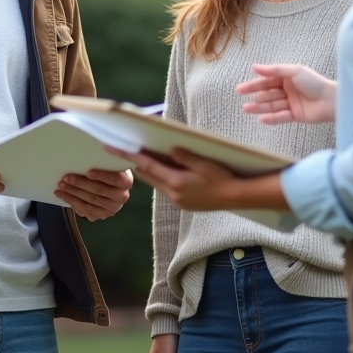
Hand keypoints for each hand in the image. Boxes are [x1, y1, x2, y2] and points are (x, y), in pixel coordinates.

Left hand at [55, 168, 132, 220]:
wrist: (114, 189)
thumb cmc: (110, 172)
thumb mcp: (112, 166)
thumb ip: (104, 163)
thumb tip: (83, 157)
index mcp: (126, 182)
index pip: (115, 179)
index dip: (102, 176)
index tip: (88, 172)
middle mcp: (121, 196)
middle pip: (98, 190)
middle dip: (80, 183)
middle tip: (65, 178)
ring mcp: (112, 207)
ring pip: (90, 200)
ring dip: (73, 192)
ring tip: (61, 186)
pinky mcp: (103, 215)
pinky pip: (86, 210)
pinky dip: (72, 202)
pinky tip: (63, 195)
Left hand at [108, 146, 290, 211]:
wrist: (238, 197)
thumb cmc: (224, 178)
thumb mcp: (205, 163)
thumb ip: (186, 156)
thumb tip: (171, 149)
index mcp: (177, 182)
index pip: (148, 166)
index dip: (131, 155)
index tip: (115, 148)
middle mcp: (174, 194)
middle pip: (148, 176)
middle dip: (135, 164)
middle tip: (119, 151)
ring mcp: (179, 200)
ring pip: (157, 183)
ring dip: (148, 171)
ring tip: (138, 159)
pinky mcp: (184, 204)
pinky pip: (166, 189)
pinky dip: (160, 178)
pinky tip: (161, 171)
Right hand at [237, 63, 337, 124]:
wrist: (332, 100)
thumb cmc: (315, 83)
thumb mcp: (294, 71)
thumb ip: (274, 70)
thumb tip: (255, 67)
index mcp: (286, 78)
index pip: (267, 82)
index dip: (253, 85)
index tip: (240, 89)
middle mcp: (287, 91)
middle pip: (268, 94)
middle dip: (255, 97)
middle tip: (242, 100)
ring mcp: (291, 104)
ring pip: (272, 106)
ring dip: (259, 108)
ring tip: (247, 109)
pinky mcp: (295, 116)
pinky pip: (281, 117)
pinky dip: (271, 118)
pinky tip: (261, 118)